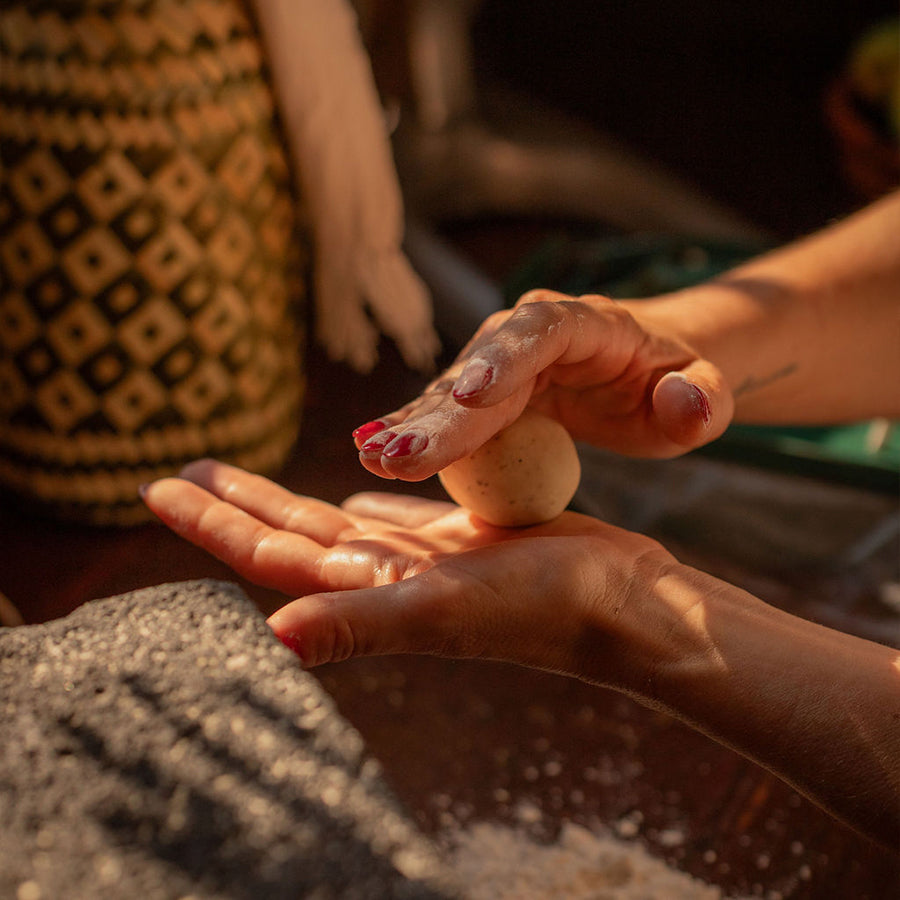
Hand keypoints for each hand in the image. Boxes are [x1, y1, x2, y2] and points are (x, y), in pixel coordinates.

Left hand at [140, 459, 675, 679]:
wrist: (621, 605)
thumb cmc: (543, 608)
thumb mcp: (444, 610)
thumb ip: (357, 623)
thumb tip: (268, 640)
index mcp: (372, 589)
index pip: (271, 555)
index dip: (214, 525)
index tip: (158, 489)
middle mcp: (388, 577)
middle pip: (291, 534)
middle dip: (236, 504)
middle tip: (183, 471)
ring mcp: (424, 559)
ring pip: (336, 521)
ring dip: (288, 499)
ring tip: (247, 475)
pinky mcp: (462, 538)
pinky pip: (397, 514)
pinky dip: (367, 499)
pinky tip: (350, 487)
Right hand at [352, 290, 733, 480]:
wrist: (639, 372)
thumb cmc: (673, 383)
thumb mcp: (706, 394)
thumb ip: (702, 400)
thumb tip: (684, 403)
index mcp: (586, 323)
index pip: (542, 332)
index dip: (505, 360)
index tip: (471, 395)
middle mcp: (529, 333)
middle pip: (481, 368)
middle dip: (442, 413)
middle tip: (403, 454)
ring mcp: (497, 360)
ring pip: (449, 392)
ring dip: (411, 426)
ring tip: (374, 457)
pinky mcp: (479, 389)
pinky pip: (441, 411)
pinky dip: (409, 430)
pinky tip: (370, 450)